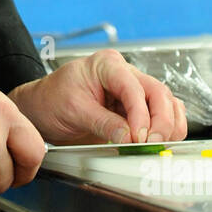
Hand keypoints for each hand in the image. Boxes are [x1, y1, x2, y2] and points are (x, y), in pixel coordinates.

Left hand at [8, 49, 187, 146]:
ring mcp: (134, 91)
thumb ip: (103, 123)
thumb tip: (130, 138)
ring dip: (169, 126)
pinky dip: (167, 130)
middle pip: (158, 93)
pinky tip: (158, 143)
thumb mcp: (73, 111)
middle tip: (150, 144)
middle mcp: (125, 74)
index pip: (133, 87)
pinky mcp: (137, 109)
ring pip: (168, 103)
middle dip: (160, 121)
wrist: (42, 109)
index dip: (140, 113)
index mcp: (107, 64)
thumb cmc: (51, 100)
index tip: (139, 136)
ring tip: (156, 146)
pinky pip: (164, 115)